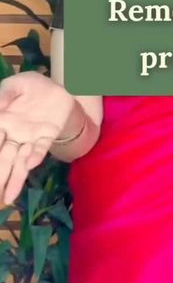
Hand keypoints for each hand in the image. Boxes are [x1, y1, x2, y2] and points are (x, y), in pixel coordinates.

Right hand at [0, 71, 75, 203]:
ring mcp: (30, 137)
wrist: (57, 88)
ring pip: (19, 161)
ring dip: (14, 178)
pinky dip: (36, 156)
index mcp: (2, 123)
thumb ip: (4, 94)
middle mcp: (13, 135)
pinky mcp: (48, 136)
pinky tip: (30, 164)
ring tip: (7, 197)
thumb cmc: (31, 88)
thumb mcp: (16, 85)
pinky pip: (41, 148)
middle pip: (3, 158)